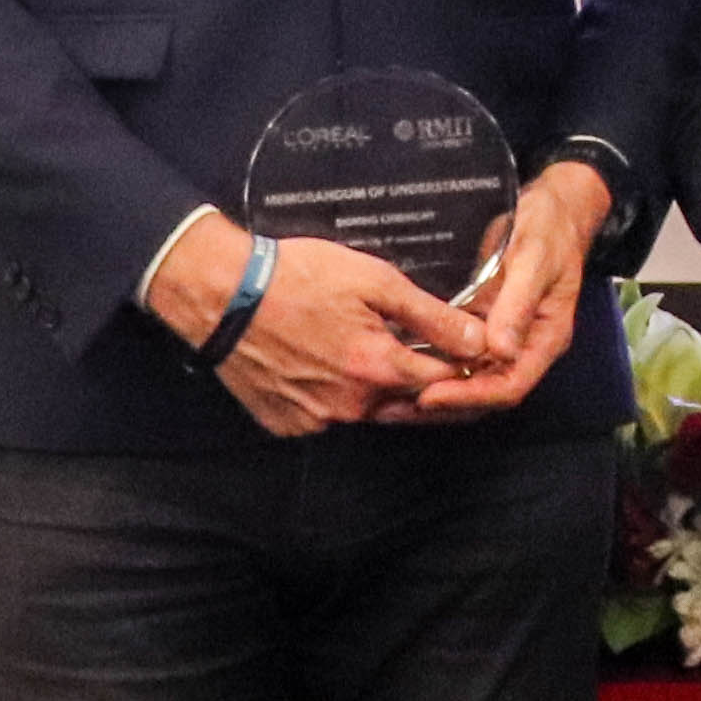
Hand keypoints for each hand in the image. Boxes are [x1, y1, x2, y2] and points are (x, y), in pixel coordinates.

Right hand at [151, 214, 483, 440]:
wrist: (222, 295)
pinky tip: (325, 366)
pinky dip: (334, 398)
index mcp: (379, 368)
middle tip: (427, 356)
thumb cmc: (297, 277)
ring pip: (366, 412)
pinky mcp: (288, 423)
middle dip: (427, 386)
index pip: (444, 381)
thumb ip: (430, 316)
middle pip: (408, 404)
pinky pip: (325, 417)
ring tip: (371, 354)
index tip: (470, 353)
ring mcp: (317, 419)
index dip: (462, 365)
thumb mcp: (374, 281)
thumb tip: (478, 340)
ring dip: (379, 392)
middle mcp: (352, 405)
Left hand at [399, 160, 614, 421]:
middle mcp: (525, 345)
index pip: (510, 386)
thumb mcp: (534, 260)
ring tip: (396, 392)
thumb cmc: (548, 229)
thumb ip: (518, 304)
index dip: (470, 396)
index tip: (429, 396)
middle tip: (400, 402)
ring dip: (440, 388)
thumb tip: (499, 350)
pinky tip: (405, 361)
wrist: (551, 207)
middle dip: (449, 401)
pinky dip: (438, 361)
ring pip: (474, 377)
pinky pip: (463, 352)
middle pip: (489, 391)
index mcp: (546, 339)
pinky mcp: (486, 323)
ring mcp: (505, 336)